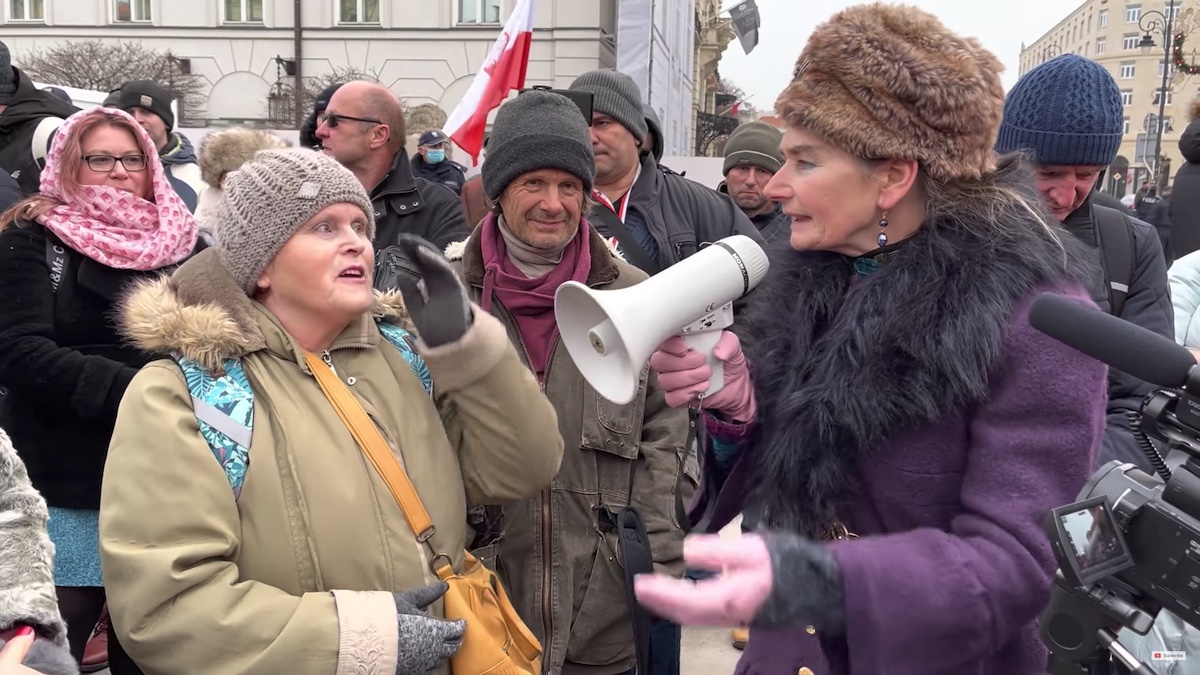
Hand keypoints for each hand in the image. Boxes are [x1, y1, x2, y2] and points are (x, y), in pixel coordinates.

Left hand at [389, 235, 472, 347]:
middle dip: (417, 248)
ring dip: (425, 251)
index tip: (400, 243)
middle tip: (403, 238)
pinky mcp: (456, 288)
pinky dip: (434, 261)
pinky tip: (422, 253)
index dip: (411, 254)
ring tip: (411, 243)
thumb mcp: (417, 310)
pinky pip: (445, 271)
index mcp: (432, 286)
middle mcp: (442, 282)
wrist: (453, 346)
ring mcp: (450, 284)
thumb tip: (401, 273)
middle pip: (429, 260)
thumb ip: (410, 293)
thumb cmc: (437, 331)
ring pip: (438, 262)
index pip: (421, 265)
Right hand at [394, 582, 464, 673]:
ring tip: (440, 645)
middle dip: (456, 639)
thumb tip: (445, 585)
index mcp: (437, 630)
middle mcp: (435, 648)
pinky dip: (431, 663)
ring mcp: (425, 662)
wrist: (368, 640)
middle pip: (453, 647)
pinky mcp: (414, 672)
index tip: (461, 622)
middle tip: (454, 634)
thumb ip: (429, 593)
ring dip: (443, 651)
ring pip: (441, 659)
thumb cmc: (389, 617)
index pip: (456, 629)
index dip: (460, 625)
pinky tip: (426, 658)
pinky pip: (428, 670)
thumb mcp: (410, 599)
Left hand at [634, 534, 771, 626]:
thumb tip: (687, 549)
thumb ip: (717, 551)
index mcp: (728, 598)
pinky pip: (702, 615)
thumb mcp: (750, 549)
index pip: (685, 600)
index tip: (640, 583)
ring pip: (693, 617)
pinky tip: (680, 597)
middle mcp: (727, 614)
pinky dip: (684, 607)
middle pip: (685, 614)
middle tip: (638, 589)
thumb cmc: (784, 565)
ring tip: (652, 592)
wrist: (813, 585)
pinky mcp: (736, 615)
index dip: (660, 594)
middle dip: (660, 603)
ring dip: (670, 606)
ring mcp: (732, 618)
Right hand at [648, 331, 755, 421]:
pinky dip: (686, 394)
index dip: (670, 345)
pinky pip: (671, 398)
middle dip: (683, 363)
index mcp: (679, 343)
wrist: (735, 384)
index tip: (685, 348)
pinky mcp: (677, 396)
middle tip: (702, 362)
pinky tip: (701, 388)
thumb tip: (718, 351)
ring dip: (688, 378)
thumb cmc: (727, 361)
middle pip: (658, 361)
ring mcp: (672, 379)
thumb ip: (727, 343)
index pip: (662, 341)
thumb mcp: (732, 346)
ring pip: (664, 380)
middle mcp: (672, 360)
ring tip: (707, 375)